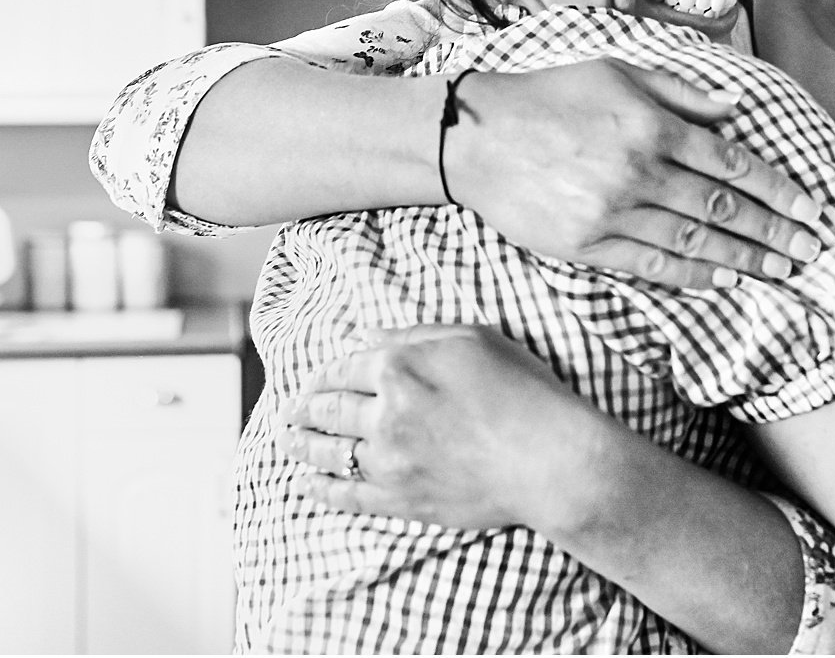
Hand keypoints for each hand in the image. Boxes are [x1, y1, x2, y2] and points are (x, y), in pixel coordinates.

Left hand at [282, 324, 608, 533]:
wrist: (549, 459)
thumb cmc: (522, 391)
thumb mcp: (471, 340)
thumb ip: (412, 334)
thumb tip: (365, 334)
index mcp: (400, 367)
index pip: (344, 368)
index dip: (323, 374)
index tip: (313, 380)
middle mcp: (386, 413)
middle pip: (328, 409)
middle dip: (302, 409)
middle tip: (289, 411)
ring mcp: (391, 461)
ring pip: (329, 452)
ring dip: (301, 445)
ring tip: (286, 441)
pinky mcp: (401, 500)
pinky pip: (348, 495)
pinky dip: (321, 488)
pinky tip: (307, 483)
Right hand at [445, 59, 824, 289]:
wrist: (475, 137)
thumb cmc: (550, 96)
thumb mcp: (618, 73)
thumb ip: (682, 92)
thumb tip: (737, 110)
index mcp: (651, 126)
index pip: (731, 164)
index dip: (777, 190)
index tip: (808, 208)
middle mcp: (638, 171)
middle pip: (723, 208)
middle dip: (773, 231)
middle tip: (810, 249)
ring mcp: (612, 212)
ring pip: (695, 240)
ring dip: (745, 257)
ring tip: (780, 269)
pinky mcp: (587, 245)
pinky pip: (653, 264)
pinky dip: (694, 273)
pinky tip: (724, 278)